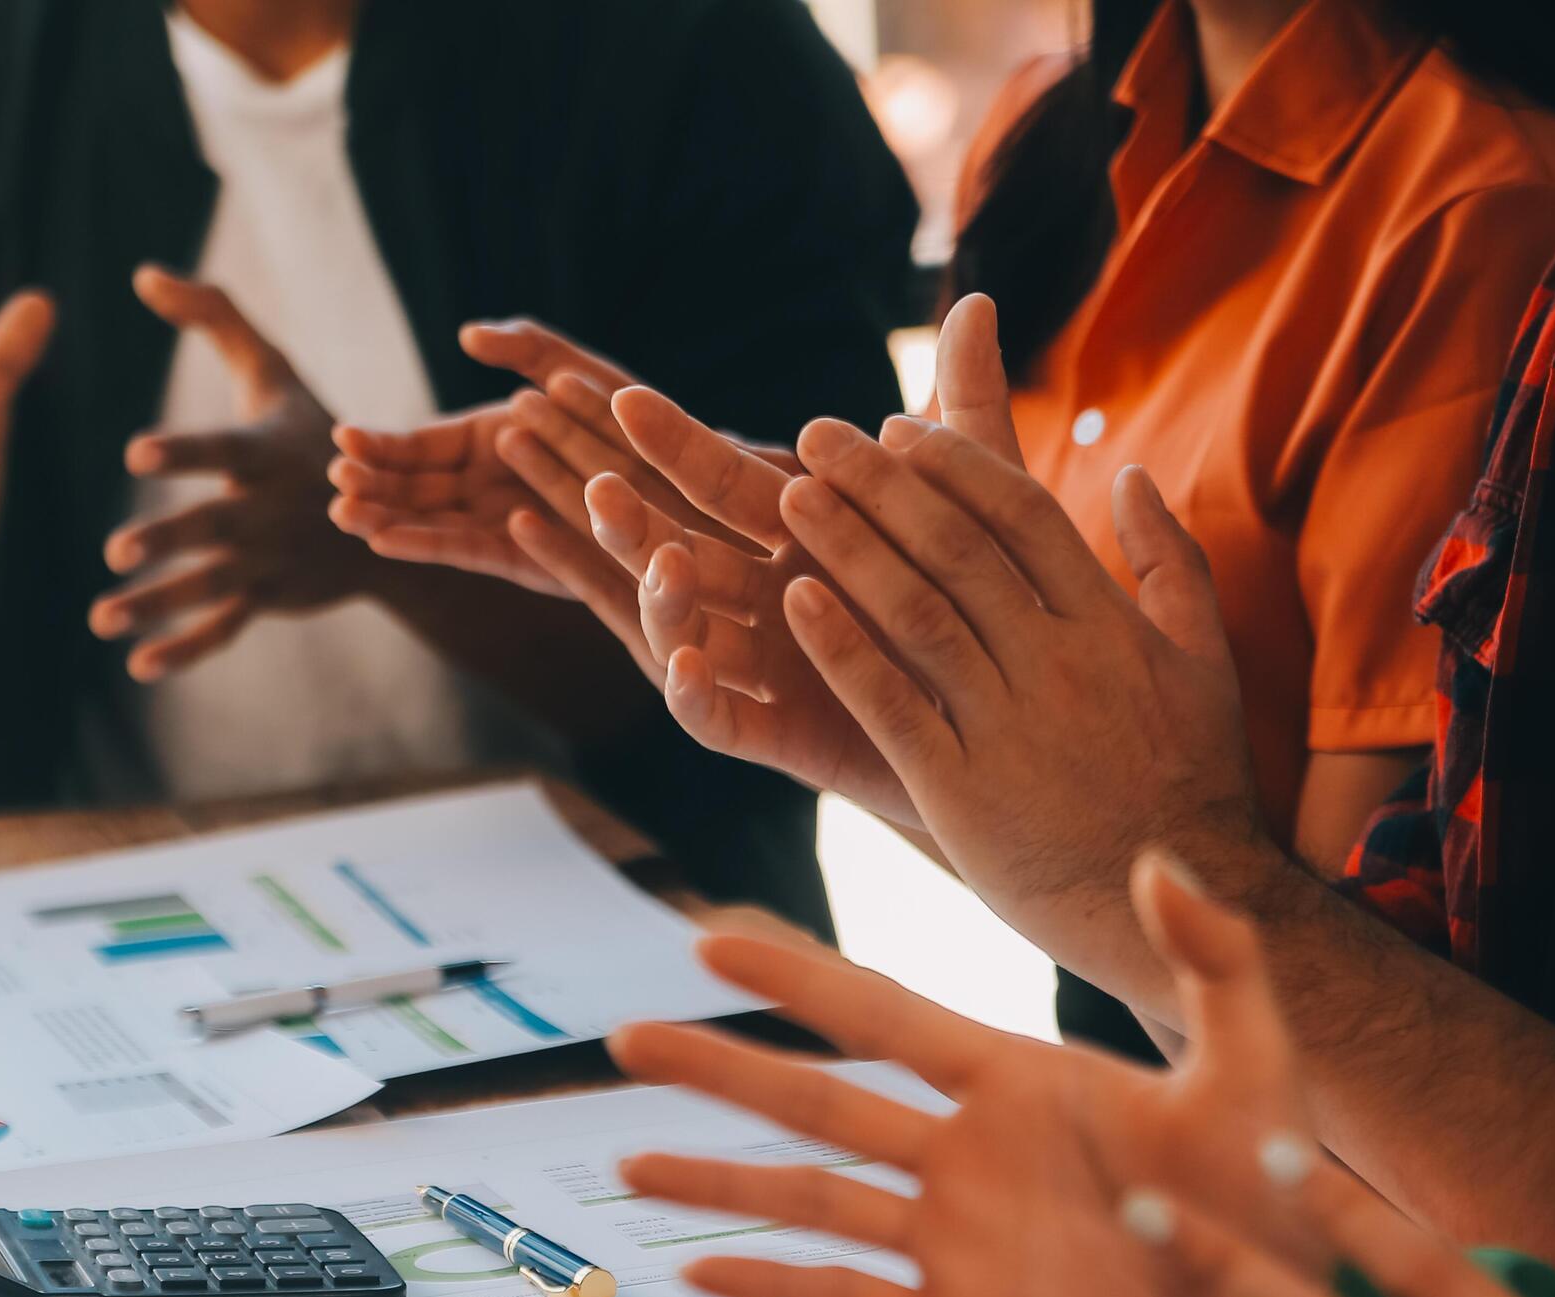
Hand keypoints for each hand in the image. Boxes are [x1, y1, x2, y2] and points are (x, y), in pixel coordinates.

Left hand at [98, 266, 381, 677]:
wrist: (385, 513)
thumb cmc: (312, 428)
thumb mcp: (271, 367)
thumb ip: (212, 315)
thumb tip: (143, 275)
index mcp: (265, 453)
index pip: (221, 451)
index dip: (183, 452)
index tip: (135, 454)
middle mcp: (269, 510)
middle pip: (214, 528)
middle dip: (169, 541)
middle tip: (116, 552)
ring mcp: (269, 559)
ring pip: (209, 587)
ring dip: (157, 606)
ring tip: (101, 619)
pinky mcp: (267, 595)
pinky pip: (224, 627)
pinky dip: (186, 650)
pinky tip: (139, 665)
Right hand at [327, 319, 644, 594]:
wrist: (682, 478)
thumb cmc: (631, 419)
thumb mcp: (576, 367)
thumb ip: (525, 346)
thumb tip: (467, 334)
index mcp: (485, 442)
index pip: (417, 446)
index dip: (379, 445)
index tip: (342, 438)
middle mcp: (486, 486)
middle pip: (412, 489)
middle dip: (369, 486)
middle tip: (332, 482)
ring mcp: (502, 524)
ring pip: (430, 522)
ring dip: (385, 518)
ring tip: (345, 514)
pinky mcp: (525, 558)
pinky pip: (467, 550)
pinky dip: (427, 544)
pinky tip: (387, 540)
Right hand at [565, 295, 1028, 829]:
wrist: (1020, 733)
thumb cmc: (987, 611)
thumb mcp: (981, 502)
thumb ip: (962, 411)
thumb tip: (978, 302)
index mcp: (790, 534)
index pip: (706, 475)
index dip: (654, 434)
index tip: (595, 382)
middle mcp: (759, 596)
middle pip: (660, 540)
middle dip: (605, 497)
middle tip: (533, 442)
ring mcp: (761, 667)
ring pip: (674, 625)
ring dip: (647, 585)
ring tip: (644, 545)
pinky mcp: (779, 736)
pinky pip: (718, 720)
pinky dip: (694, 695)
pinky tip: (688, 663)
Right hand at [603, 852, 1321, 1296]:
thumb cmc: (1283, 1207)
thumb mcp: (1259, 1069)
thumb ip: (1215, 962)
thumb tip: (1162, 860)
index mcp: (1019, 1083)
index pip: (884, 1016)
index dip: (797, 978)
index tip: (711, 939)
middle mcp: (964, 1157)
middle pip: (815, 1101)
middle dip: (720, 1066)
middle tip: (628, 1036)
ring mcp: (952, 1243)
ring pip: (807, 1201)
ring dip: (717, 1180)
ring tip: (627, 1165)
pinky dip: (770, 1288)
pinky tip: (698, 1276)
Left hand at [774, 297, 1266, 985]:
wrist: (1178, 903)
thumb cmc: (1193, 784)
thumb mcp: (1206, 663)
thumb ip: (1170, 564)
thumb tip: (1137, 474)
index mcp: (1107, 624)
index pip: (1021, 512)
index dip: (953, 463)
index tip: (898, 427)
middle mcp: (1055, 662)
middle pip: (954, 545)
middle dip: (880, 482)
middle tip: (816, 435)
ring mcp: (1005, 725)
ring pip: (914, 610)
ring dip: (847, 546)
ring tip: (789, 497)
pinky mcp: (959, 789)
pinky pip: (888, 704)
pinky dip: (840, 648)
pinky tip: (795, 601)